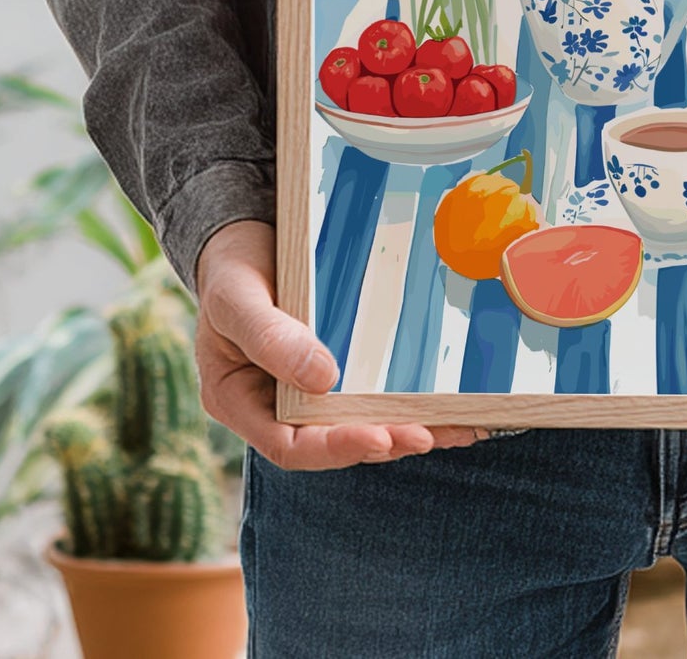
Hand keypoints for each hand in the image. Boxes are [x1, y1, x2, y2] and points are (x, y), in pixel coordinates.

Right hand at [195, 220, 484, 469]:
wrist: (246, 238)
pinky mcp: (338, 367)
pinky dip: (410, 398)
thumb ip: (270, 338)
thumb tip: (322, 380)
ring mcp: (308, 388)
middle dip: (383, 440)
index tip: (379, 437)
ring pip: (359, 420)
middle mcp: (276, 405)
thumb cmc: (231, 269)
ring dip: (407, 427)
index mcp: (240, 401)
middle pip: (332, 439)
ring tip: (456, 429)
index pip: (289, 444)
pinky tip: (450, 402)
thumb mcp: (237, 298)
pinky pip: (373, 389)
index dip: (335, 447)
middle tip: (428, 435)